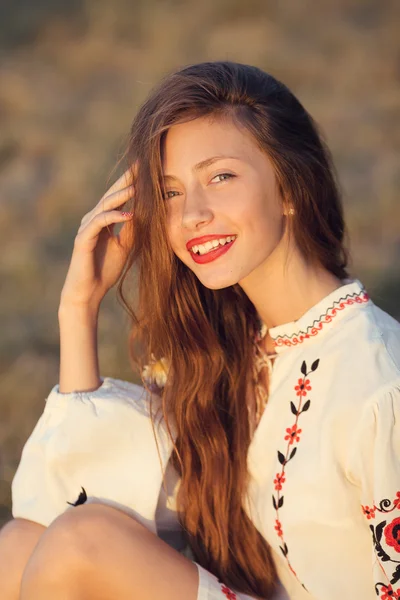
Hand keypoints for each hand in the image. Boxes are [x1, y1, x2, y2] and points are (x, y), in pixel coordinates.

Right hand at [59, 166, 135, 308]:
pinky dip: (113, 217)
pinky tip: (128, 214)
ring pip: (104, 205)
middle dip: (126, 180)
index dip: (132, 183)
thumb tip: (146, 212)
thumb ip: (132, 229)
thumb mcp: (125, 246)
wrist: (88, 292)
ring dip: (121, 196)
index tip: (147, 170)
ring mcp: (87, 228)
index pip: (119, 197)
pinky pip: (98, 223)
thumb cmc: (105, 270)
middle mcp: (93, 219)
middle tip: (141, 165)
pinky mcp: (83, 239)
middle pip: (111, 195)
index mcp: (103, 220)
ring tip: (137, 187)